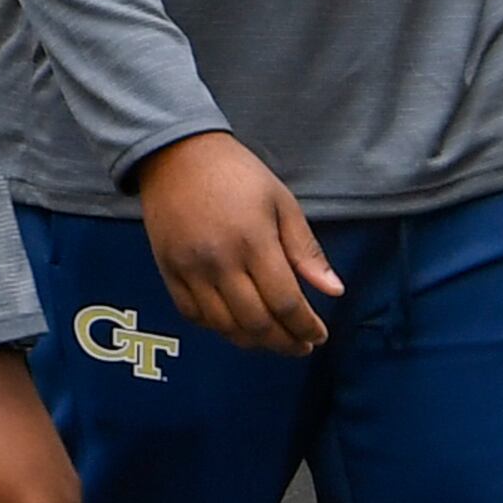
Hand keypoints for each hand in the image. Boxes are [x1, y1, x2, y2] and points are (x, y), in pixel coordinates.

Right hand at [134, 129, 341, 355]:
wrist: (177, 155)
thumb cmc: (238, 175)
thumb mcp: (282, 203)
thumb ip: (306, 251)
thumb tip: (334, 291)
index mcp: (254, 241)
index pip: (285, 302)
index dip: (305, 327)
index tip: (319, 336)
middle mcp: (220, 261)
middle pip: (256, 322)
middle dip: (284, 342)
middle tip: (301, 346)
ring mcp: (190, 269)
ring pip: (224, 326)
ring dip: (254, 341)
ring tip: (274, 340)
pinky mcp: (168, 272)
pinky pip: (194, 316)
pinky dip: (218, 328)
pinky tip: (237, 325)